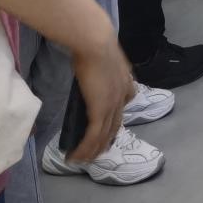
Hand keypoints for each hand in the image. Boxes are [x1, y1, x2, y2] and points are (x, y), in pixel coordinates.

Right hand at [67, 26, 132, 163]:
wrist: (95, 42)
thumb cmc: (95, 41)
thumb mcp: (105, 53)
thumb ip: (103, 62)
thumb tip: (91, 61)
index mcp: (125, 81)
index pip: (124, 104)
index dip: (116, 117)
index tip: (108, 125)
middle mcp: (122, 96)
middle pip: (115, 126)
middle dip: (105, 141)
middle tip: (96, 152)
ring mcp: (112, 105)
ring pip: (104, 135)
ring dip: (93, 150)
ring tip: (83, 160)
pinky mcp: (100, 111)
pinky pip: (93, 136)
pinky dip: (85, 148)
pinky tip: (76, 156)